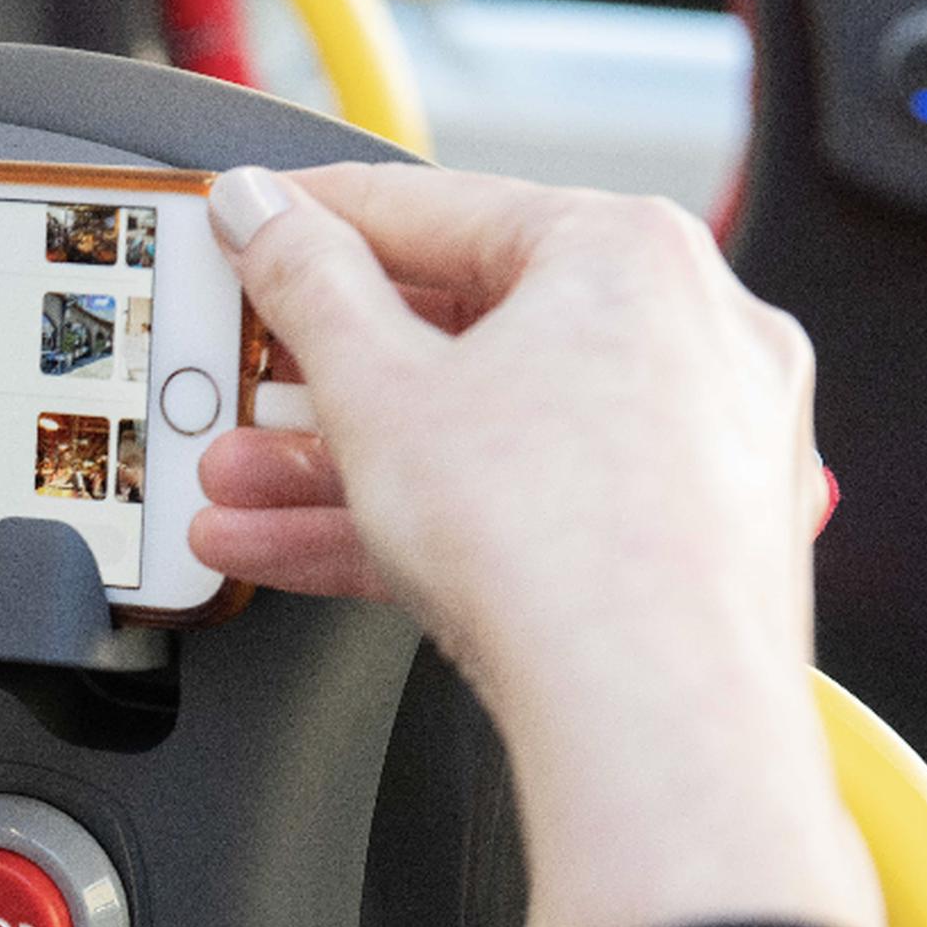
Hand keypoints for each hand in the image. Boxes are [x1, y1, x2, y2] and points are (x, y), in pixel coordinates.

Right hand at [189, 164, 877, 926]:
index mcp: (624, 251)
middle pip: (456, 331)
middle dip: (315, 378)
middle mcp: (680, 328)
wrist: (648, 718)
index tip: (245, 227)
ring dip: (342, 462)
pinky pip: (520, 501)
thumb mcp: (374, 390)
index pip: (430, 209)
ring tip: (239, 489)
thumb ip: (302, 283)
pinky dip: (417, 518)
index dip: (308, 219)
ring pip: (481, 430)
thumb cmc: (557, 546)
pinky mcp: (676, 536)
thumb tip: (264, 212)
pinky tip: (300, 545)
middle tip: (237, 381)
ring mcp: (688, 439)